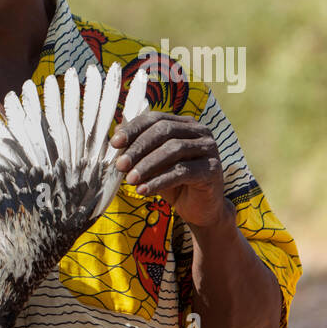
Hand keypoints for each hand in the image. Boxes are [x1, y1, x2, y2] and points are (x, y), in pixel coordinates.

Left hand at [110, 111, 230, 228]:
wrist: (199, 209)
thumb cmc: (173, 183)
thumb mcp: (152, 163)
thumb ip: (137, 147)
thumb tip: (116, 131)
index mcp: (184, 124)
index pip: (156, 118)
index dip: (134, 129)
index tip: (114, 143)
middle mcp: (200, 131)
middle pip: (164, 131)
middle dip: (138, 148)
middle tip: (120, 165)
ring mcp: (209, 149)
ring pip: (173, 150)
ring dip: (147, 165)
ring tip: (129, 180)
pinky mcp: (212, 169)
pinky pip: (182, 172)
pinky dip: (159, 181)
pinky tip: (143, 190)